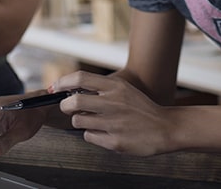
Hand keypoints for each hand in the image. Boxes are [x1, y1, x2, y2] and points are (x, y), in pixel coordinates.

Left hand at [54, 71, 177, 155]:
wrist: (165, 128)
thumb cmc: (141, 109)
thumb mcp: (124, 90)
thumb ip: (101, 88)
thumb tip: (70, 88)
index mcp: (116, 87)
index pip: (81, 78)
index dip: (63, 82)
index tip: (55, 87)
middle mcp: (114, 103)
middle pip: (73, 102)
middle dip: (65, 106)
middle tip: (68, 107)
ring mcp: (114, 124)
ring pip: (78, 122)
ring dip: (80, 121)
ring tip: (93, 121)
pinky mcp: (115, 142)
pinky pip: (89, 137)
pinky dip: (92, 135)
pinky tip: (104, 132)